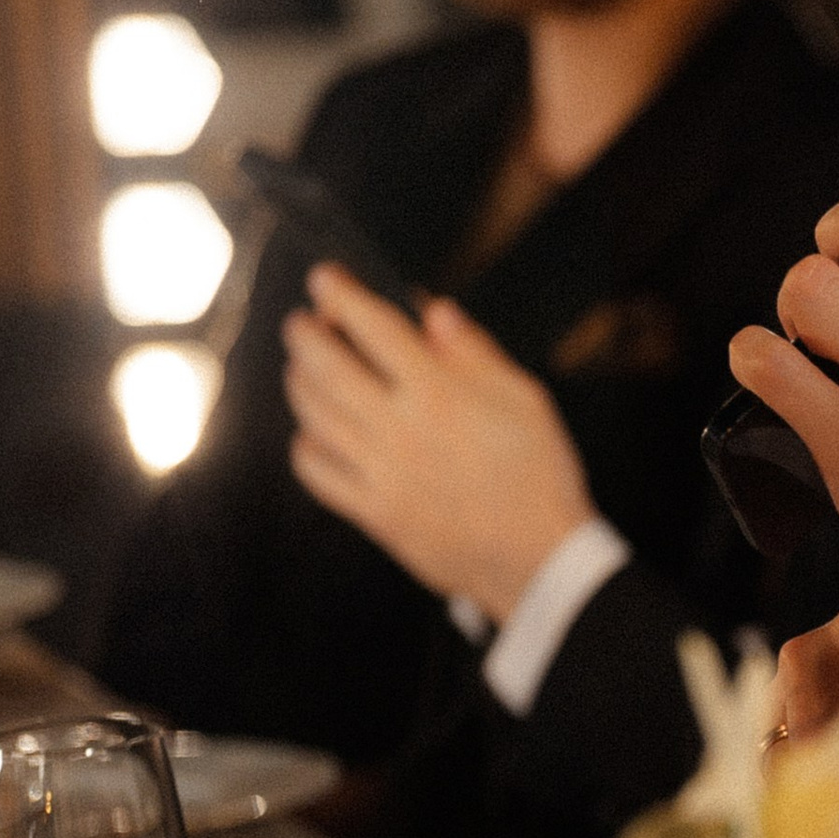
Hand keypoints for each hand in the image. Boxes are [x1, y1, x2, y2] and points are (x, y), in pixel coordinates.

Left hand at [283, 263, 594, 620]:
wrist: (536, 558)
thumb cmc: (539, 474)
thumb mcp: (524, 398)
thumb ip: (474, 352)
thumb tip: (434, 312)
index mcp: (437, 392)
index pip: (373, 328)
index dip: (342, 296)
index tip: (324, 279)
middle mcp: (398, 427)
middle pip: (329, 368)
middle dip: (307, 336)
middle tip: (301, 322)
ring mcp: (379, 472)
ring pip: (315, 416)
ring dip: (299, 384)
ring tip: (299, 369)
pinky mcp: (373, 512)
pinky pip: (319, 475)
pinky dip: (304, 449)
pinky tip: (310, 435)